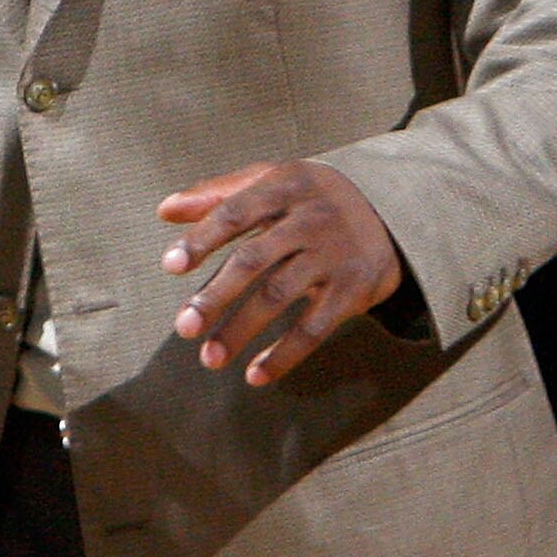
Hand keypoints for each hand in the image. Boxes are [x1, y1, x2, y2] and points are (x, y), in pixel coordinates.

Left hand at [160, 160, 404, 387]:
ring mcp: (335, 254)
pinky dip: (284, 355)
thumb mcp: (272, 181)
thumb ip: (218, 194)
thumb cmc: (309, 199)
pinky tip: (255, 374)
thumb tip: (165, 211)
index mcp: (285, 186)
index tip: (170, 266)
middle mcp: (312, 218)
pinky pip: (314, 327)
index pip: (236, 212)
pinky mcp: (354, 289)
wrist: (391, 212)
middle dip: (216, 296)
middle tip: (184, 327)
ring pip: (280, 296)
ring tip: (210, 359)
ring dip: (241, 330)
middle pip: (255, 259)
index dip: (202, 239)